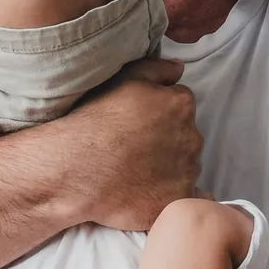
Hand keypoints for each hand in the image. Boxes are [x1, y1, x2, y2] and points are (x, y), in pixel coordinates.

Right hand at [69, 59, 203, 230]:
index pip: (182, 106)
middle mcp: (192, 137)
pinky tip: (154, 193)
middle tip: (137, 151)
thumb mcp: (124, 79)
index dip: (160, 115)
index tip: (140, 126)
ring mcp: (187, 171)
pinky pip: (190, 198)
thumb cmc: (96, 122)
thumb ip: (157, 69)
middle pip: (187, 137)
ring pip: (187, 167)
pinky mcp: (178, 199)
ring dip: (170, 169)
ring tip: (138, 173)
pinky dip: (176, 195)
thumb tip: (179, 68)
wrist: (76, 168)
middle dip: (168, 142)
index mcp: (181, 105)